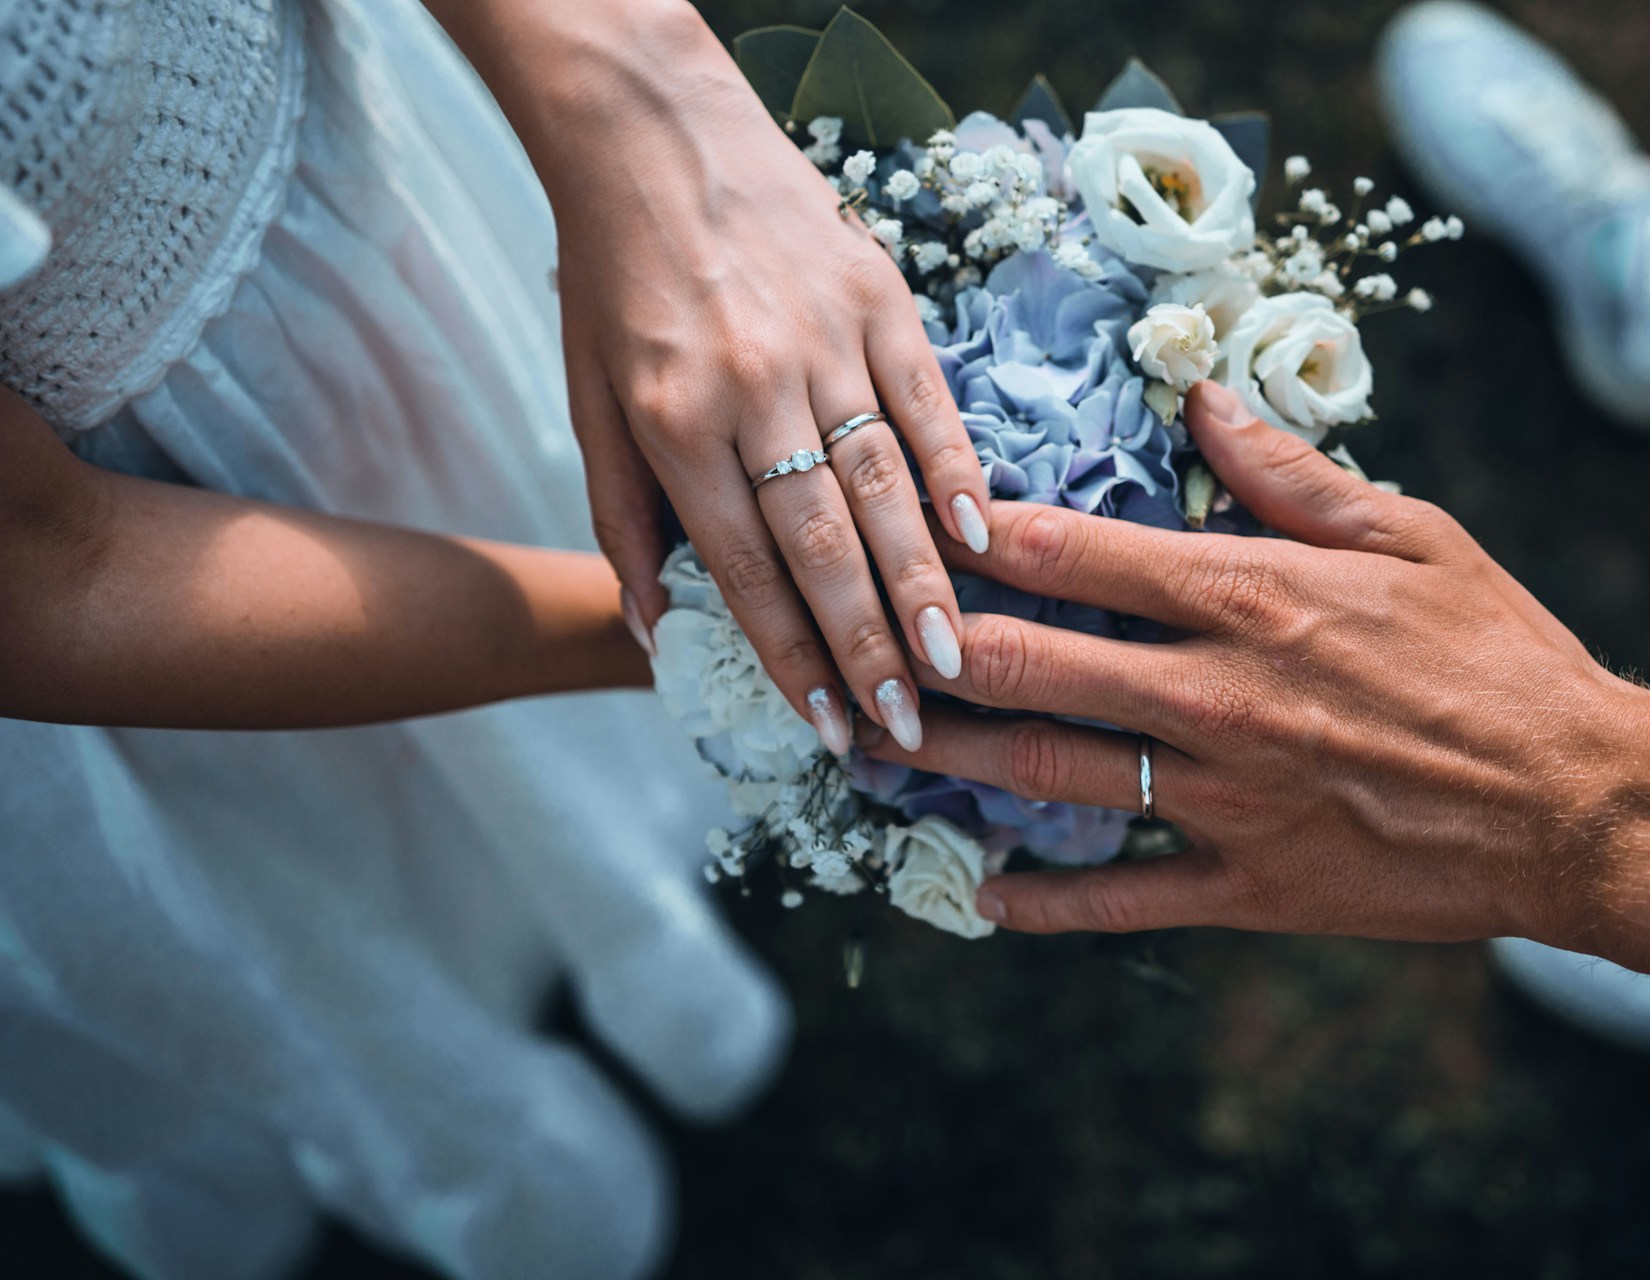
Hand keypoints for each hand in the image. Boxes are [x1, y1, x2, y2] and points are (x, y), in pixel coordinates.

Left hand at [444, 1, 988, 754]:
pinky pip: (927, 400)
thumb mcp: (589, 400)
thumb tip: (651, 634)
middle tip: (909, 721)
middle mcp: (754, 389)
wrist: (651, 132)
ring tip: (954, 658)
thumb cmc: (614, 279)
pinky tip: (983, 537)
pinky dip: (958, 471)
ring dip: (923, 580)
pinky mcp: (878, 296)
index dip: (789, 653)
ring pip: (883, 483)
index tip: (828, 724)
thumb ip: (620, 519)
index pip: (744, 565)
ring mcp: (825, 341)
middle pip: (823, 541)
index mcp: (674, 423)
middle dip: (868, 643)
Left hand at [862, 381, 1633, 942]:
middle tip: (853, 639)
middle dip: (928, 651)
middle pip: (1030, 667)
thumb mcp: (1413, 534)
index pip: (1072, 554)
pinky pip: (1125, 899)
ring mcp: (1225, 797)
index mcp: (1251, 595)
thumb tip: (1201, 403)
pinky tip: (980, 898)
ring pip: (1053, 779)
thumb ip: (1290, 474)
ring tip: (875, 749)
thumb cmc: (1501, 654)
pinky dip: (1046, 905)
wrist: (1580, 804)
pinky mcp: (1250, 882)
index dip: (975, 533)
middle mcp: (1215, 694)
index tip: (910, 517)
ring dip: (954, 763)